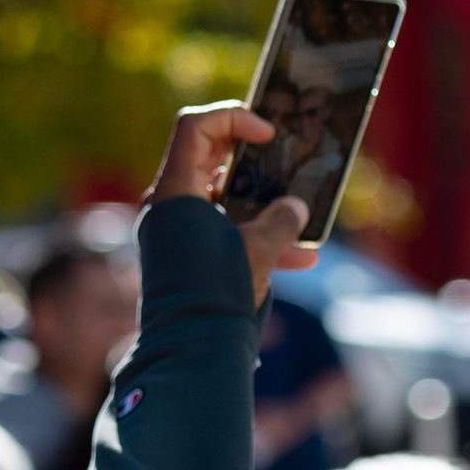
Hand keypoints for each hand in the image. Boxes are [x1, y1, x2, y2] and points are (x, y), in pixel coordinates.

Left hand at [145, 101, 315, 305]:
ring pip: (222, 200)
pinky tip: (300, 259)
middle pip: (209, 159)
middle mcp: (168, 205)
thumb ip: (283, 219)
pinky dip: (256, 238)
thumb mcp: (260, 249)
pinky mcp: (186, 258)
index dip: (233, 118)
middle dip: (253, 160)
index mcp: (175, 191)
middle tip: (282, 161)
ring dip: (262, 205)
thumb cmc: (218, 292)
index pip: (196, 127)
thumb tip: (296, 208)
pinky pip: (223, 234)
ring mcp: (175, 232)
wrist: (191, 350)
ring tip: (299, 216)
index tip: (267, 135)